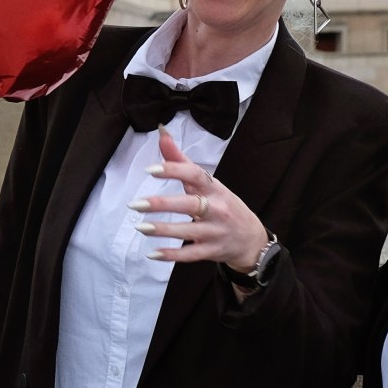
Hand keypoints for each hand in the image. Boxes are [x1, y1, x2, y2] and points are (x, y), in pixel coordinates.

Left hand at [133, 130, 269, 273]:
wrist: (252, 239)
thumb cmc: (223, 205)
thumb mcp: (208, 182)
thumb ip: (181, 160)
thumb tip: (161, 132)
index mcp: (214, 188)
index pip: (195, 174)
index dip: (174, 170)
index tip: (150, 169)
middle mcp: (216, 208)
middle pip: (189, 204)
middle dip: (161, 204)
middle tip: (135, 204)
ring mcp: (215, 231)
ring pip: (187, 230)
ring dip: (163, 230)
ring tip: (140, 227)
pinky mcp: (212, 251)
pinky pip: (191, 254)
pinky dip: (172, 255)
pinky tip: (153, 253)